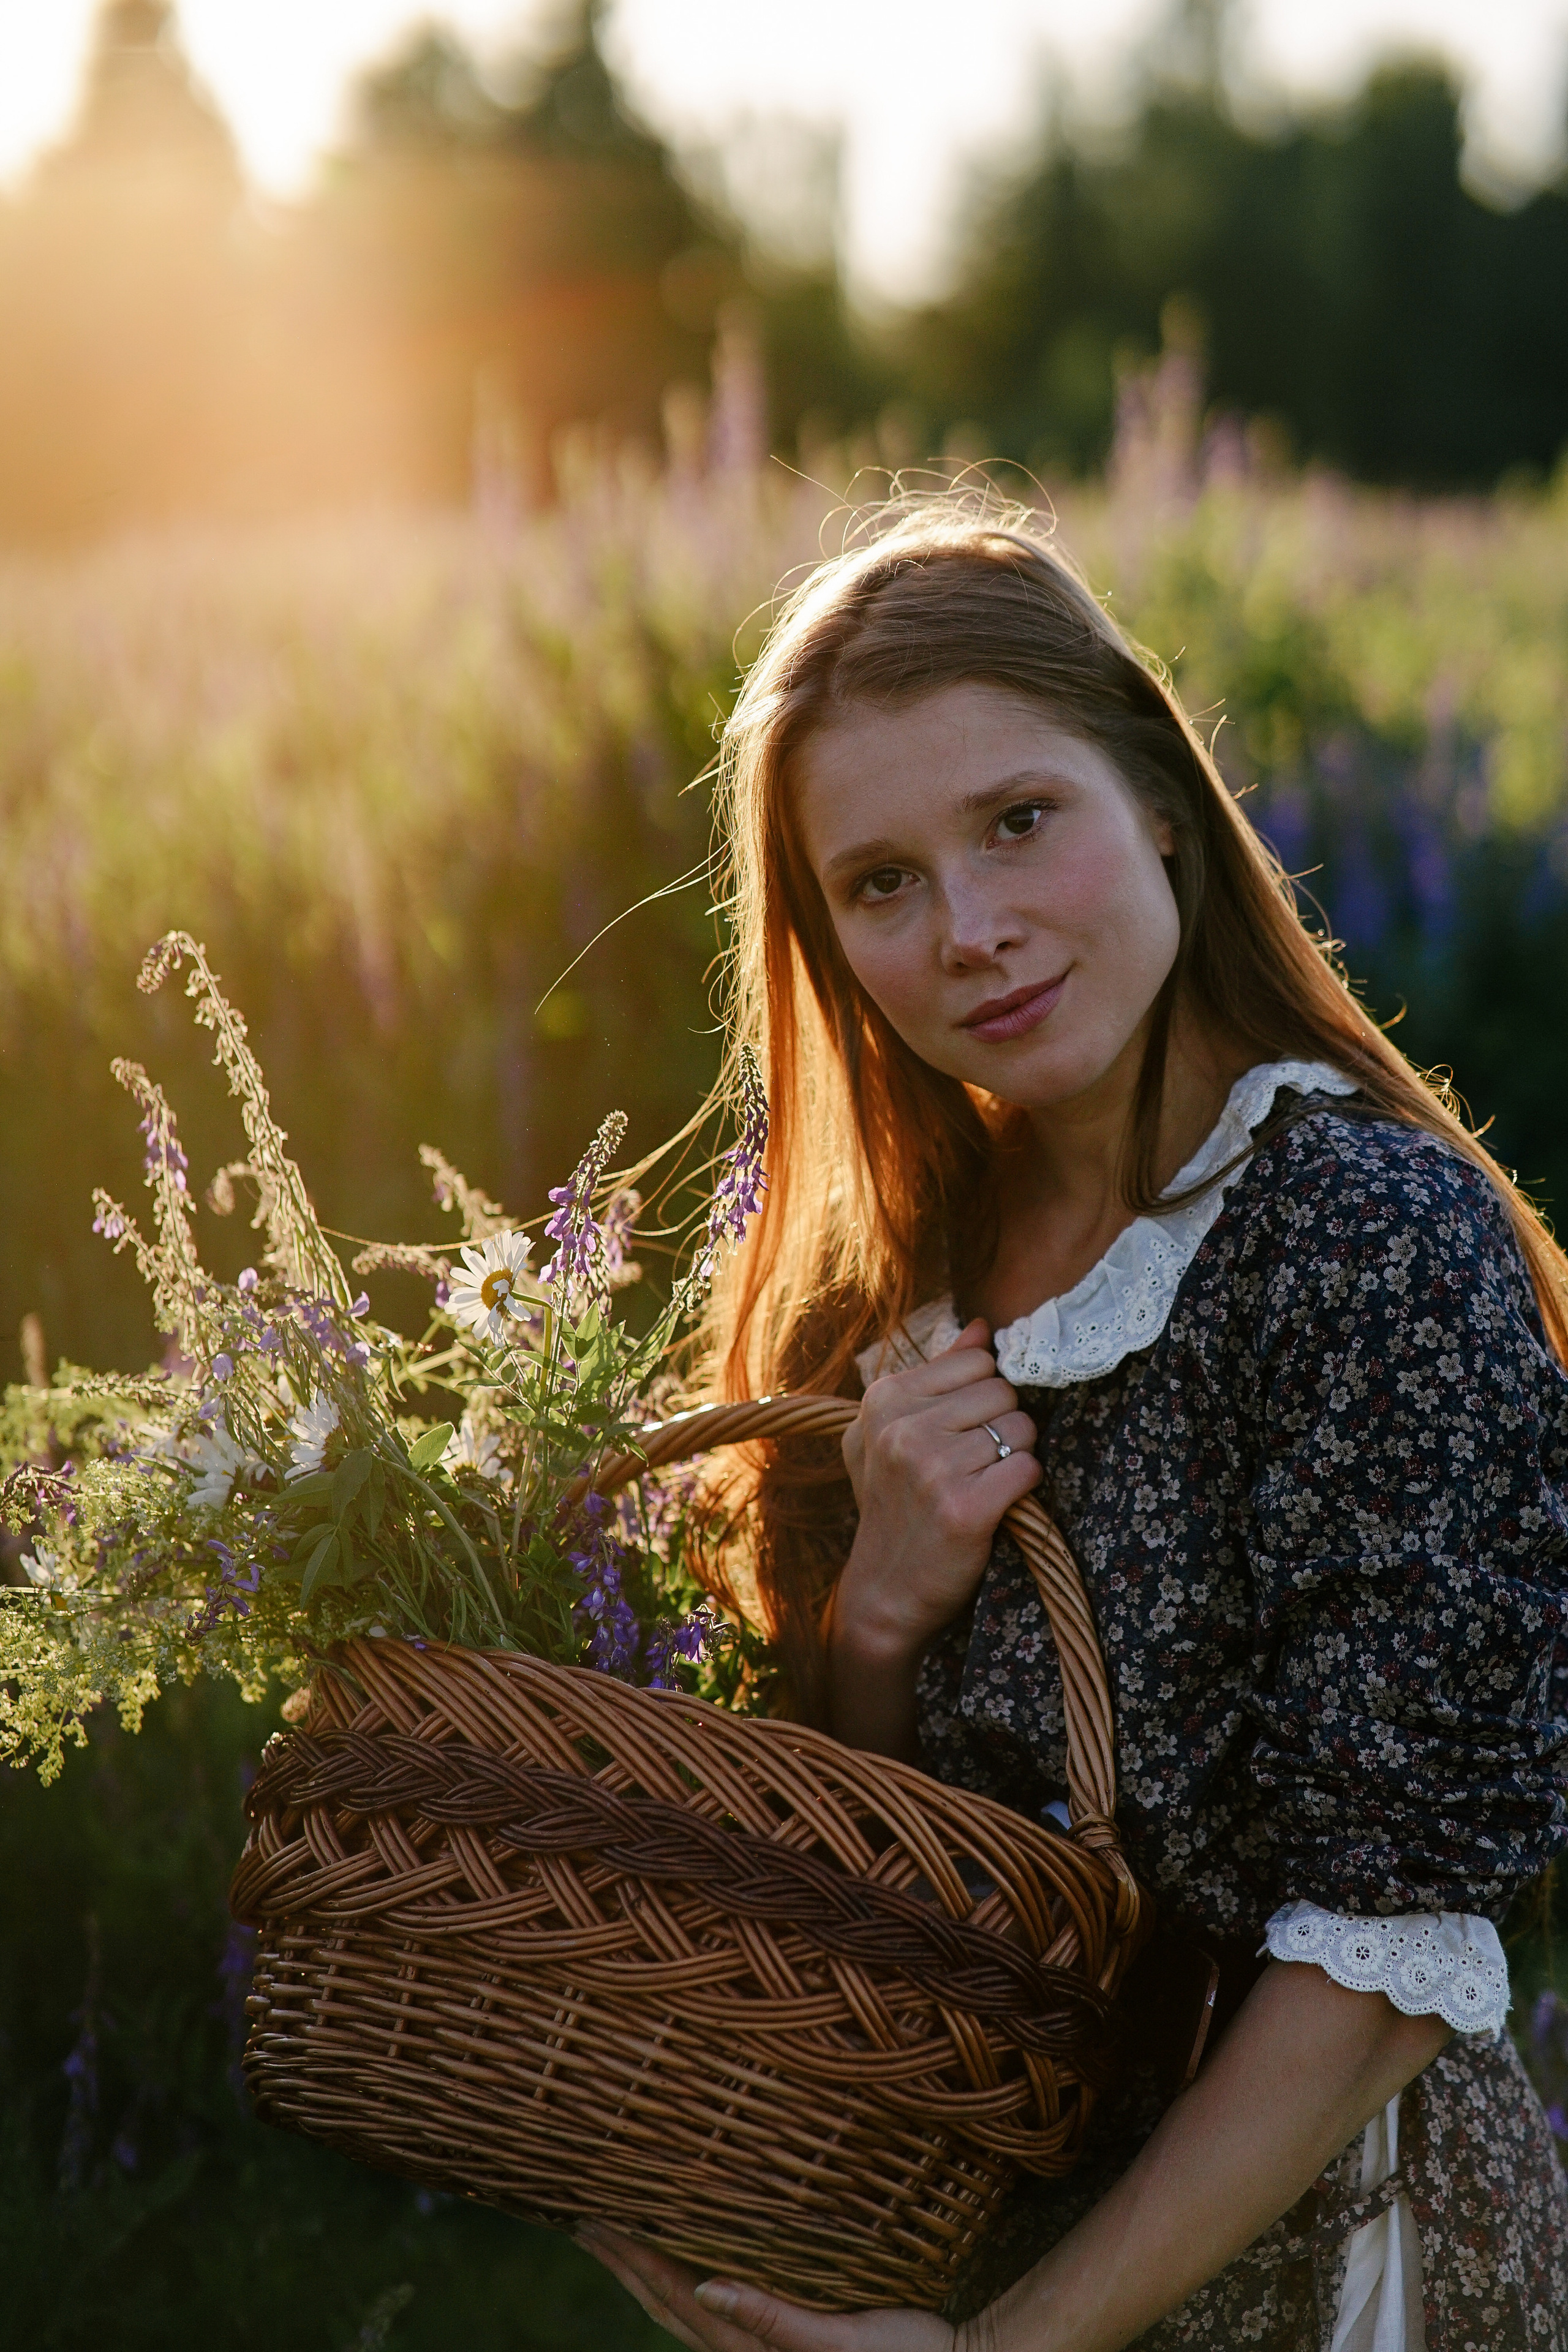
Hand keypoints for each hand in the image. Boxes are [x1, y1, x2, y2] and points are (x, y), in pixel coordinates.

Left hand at [576, 2224, 957, 2351]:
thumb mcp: (842, 2344)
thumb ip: (776, 2320)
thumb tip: (709, 2287)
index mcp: (752, 2349)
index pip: (674, 2294)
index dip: (631, 2257)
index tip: (592, 2220)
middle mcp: (747, 2351)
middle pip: (665, 2303)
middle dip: (622, 2261)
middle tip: (581, 2218)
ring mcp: (761, 2349)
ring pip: (682, 2309)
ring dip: (644, 2272)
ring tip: (614, 2235)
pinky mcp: (784, 2342)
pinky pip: (712, 2311)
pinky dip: (681, 2284)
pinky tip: (681, 2265)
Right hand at [838, 1317, 1040, 1664]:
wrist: (886, 1591)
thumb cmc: (893, 1504)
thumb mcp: (890, 1432)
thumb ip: (936, 1374)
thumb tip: (982, 1327)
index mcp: (883, 1399)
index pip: (977, 1363)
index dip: (984, 1397)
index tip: (963, 1431)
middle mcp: (902, 1428)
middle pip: (1003, 1393)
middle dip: (1003, 1425)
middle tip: (977, 1463)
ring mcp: (931, 1469)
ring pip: (1021, 1430)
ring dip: (1015, 1457)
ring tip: (984, 1483)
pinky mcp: (964, 1508)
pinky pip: (1028, 1469)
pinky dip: (1025, 1487)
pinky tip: (999, 1504)